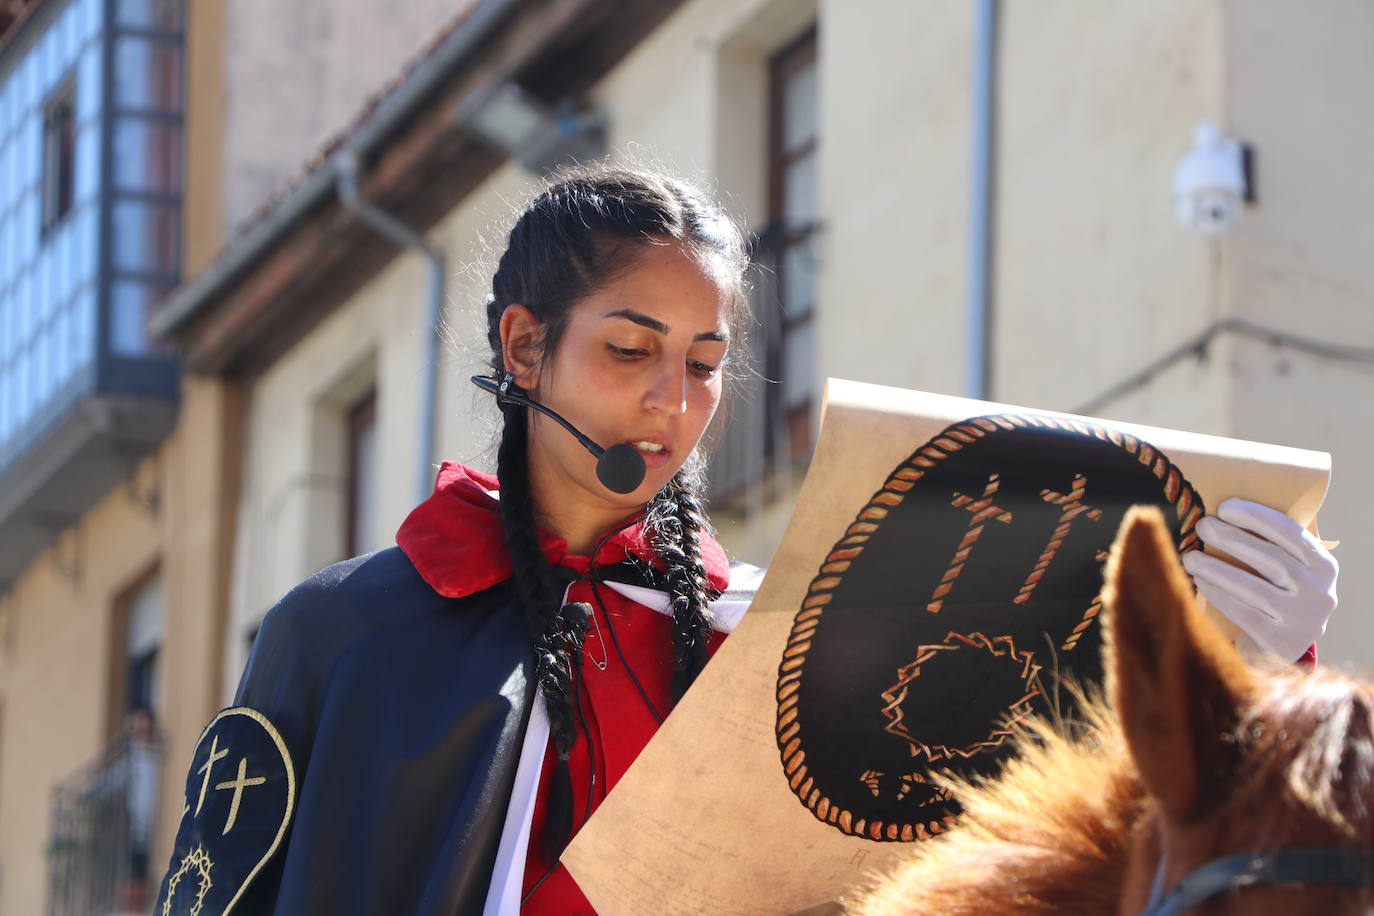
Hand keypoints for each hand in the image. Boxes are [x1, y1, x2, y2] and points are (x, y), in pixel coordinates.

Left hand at [1179, 498, 1337, 661]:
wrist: (1282, 648)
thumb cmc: (1276, 595)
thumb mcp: (1287, 571)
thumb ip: (1271, 546)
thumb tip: (1222, 513)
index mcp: (1324, 567)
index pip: (1291, 533)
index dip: (1257, 517)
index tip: (1224, 507)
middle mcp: (1321, 593)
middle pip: (1271, 559)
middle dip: (1231, 538)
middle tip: (1202, 526)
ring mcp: (1304, 620)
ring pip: (1254, 587)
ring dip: (1217, 568)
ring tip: (1191, 557)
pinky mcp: (1282, 642)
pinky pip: (1244, 612)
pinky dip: (1219, 594)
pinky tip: (1200, 581)